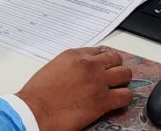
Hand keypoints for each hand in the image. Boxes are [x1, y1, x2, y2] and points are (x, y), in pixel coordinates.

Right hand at [16, 47, 132, 130]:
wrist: (35, 111)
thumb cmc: (37, 93)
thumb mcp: (53, 68)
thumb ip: (70, 65)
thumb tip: (79, 71)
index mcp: (75, 55)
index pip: (99, 51)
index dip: (103, 60)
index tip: (103, 66)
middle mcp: (89, 65)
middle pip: (115, 59)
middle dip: (115, 67)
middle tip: (112, 76)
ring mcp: (98, 82)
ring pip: (124, 74)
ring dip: (122, 81)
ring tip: (116, 88)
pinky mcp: (103, 101)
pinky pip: (125, 96)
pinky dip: (124, 98)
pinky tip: (116, 102)